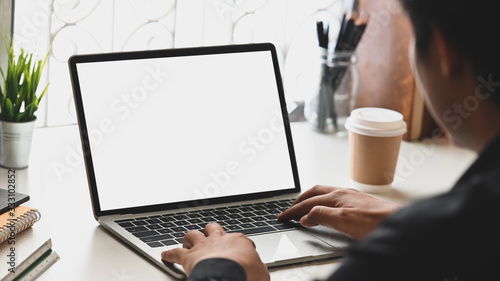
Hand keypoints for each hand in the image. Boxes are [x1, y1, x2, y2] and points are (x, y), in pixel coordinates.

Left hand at [161, 223, 269, 280]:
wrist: (228, 277)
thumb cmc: (246, 275)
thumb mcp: (262, 274)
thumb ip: (259, 270)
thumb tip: (261, 271)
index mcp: (239, 242)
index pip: (239, 240)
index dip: (239, 247)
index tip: (240, 255)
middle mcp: (219, 240)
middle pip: (214, 229)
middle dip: (212, 232)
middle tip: (211, 237)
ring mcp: (203, 247)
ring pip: (193, 235)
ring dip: (190, 239)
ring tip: (187, 242)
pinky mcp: (189, 257)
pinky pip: (175, 253)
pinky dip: (169, 254)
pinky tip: (165, 255)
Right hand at [277, 185, 401, 239]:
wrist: (398, 223)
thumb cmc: (374, 223)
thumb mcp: (342, 221)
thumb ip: (321, 216)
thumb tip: (306, 216)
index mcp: (336, 196)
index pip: (308, 203)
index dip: (294, 210)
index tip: (283, 216)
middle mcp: (342, 193)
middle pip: (314, 193)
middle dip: (299, 200)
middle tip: (289, 209)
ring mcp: (351, 196)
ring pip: (324, 194)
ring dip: (310, 200)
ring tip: (304, 208)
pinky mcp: (358, 202)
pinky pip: (334, 198)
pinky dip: (322, 203)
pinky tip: (327, 209)